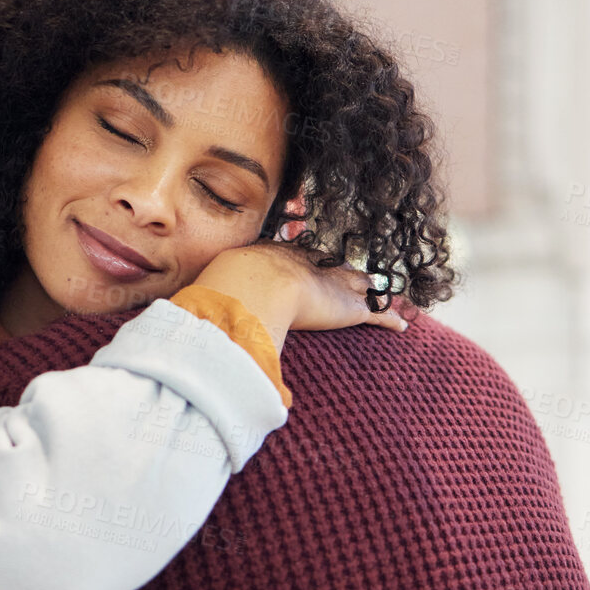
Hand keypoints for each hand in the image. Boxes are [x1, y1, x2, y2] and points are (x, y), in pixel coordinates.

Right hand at [193, 242, 408, 352]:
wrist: (255, 286)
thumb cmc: (230, 287)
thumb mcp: (217, 293)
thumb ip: (209, 309)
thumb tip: (185, 331)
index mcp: (280, 260)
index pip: (299, 259)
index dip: (308, 262)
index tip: (312, 259)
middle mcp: (310, 267)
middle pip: (334, 268)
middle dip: (345, 272)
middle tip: (356, 274)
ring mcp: (332, 285)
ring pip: (362, 286)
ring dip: (375, 291)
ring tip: (391, 295)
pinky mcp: (348, 307)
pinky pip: (377, 312)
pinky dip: (391, 318)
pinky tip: (403, 326)